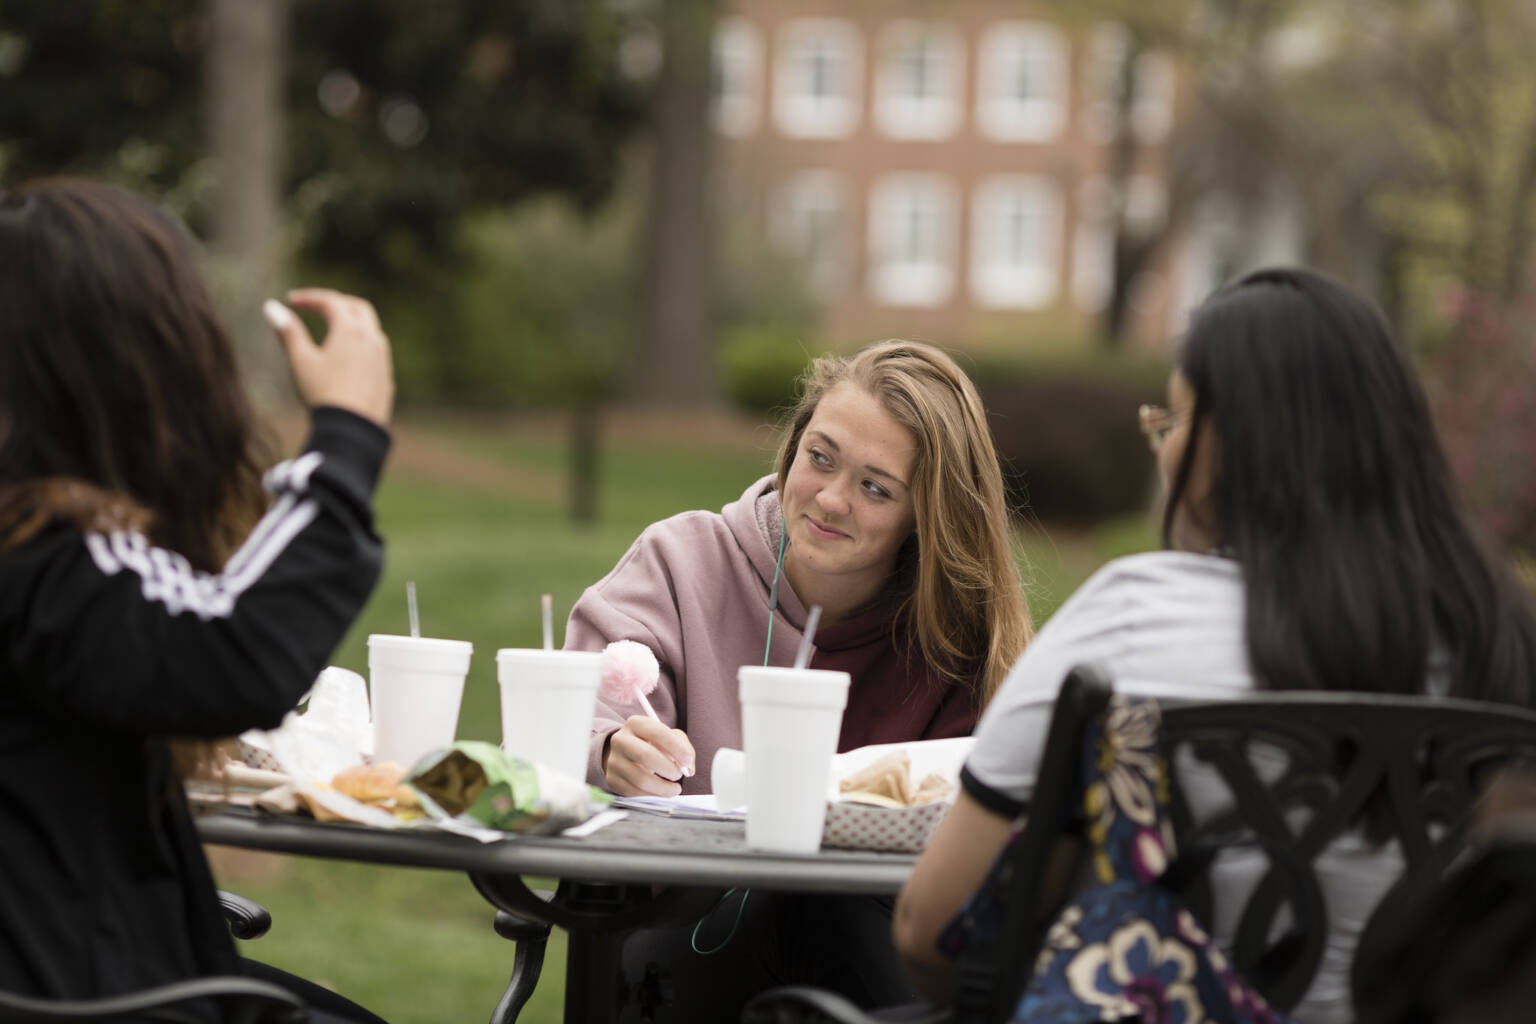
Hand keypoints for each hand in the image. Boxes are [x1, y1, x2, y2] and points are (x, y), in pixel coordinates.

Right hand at [263, 289, 393, 426]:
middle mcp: (373, 340)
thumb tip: (271, 307)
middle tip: (315, 306)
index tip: (291, 300)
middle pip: (357, 308)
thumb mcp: (301, 361)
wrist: (352, 431)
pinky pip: (376, 351)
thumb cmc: (323, 394)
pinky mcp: (386, 378)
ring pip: (371, 329)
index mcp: (352, 331)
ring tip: (331, 328)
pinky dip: (361, 344)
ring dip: (351, 322)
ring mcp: (383, 360)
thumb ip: (288, 331)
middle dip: (336, 303)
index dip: (310, 298)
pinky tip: (347, 357)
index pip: (332, 302)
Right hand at [602, 716, 696, 796]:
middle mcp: (620, 740)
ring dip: (662, 787)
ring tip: (674, 788)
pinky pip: (634, 792)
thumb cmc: (651, 744)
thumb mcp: (668, 737)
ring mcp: (614, 761)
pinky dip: (652, 795)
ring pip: (640, 778)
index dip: (676, 747)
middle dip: (668, 768)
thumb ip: (683, 748)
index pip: (657, 732)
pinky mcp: (612, 779)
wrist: (626, 754)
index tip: (687, 760)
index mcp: (635, 724)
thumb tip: (688, 768)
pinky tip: (660, 791)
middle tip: (679, 775)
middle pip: (645, 755)